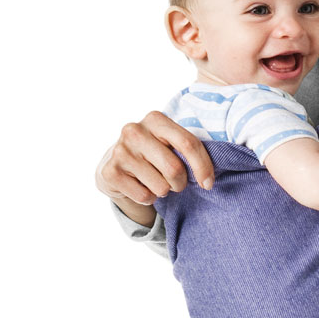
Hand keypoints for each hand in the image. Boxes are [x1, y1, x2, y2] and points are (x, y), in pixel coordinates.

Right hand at [96, 111, 214, 207]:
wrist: (115, 164)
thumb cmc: (154, 153)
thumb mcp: (169, 142)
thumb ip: (188, 149)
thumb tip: (209, 179)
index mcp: (156, 119)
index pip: (188, 143)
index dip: (203, 166)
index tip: (208, 183)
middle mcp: (135, 131)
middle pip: (174, 169)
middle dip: (181, 183)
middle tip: (176, 183)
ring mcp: (120, 151)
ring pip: (160, 187)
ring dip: (164, 191)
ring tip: (156, 182)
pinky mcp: (110, 172)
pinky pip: (144, 196)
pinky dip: (149, 198)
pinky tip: (141, 186)